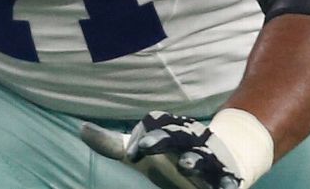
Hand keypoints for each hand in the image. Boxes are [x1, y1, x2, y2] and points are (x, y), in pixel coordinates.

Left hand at [81, 111, 268, 188]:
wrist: (226, 153)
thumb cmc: (173, 153)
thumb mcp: (143, 149)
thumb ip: (112, 144)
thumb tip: (81, 129)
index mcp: (169, 132)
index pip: (156, 126)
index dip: (143, 137)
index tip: (131, 152)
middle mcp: (188, 142)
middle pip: (176, 136)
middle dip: (162, 140)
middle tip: (146, 147)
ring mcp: (208, 158)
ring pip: (202, 157)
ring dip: (194, 160)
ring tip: (185, 165)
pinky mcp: (226, 176)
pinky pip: (228, 180)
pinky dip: (227, 183)